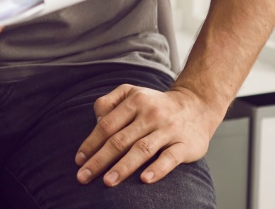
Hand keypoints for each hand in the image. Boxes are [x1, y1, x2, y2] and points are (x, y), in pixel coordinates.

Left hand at [74, 84, 219, 186]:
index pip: (107, 124)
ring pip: (142, 149)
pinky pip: (170, 158)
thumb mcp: (131, 92)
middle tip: (84, 176)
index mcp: (134, 101)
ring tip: (108, 182)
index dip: (91, 143)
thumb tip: (96, 122)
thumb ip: (110, 103)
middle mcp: (150, 114)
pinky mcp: (185, 145)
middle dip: (100, 160)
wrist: (195, 106)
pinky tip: (144, 179)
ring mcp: (168, 129)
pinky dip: (157, 168)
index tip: (79, 160)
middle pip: (120, 139)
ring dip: (123, 167)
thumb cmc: (154, 103)